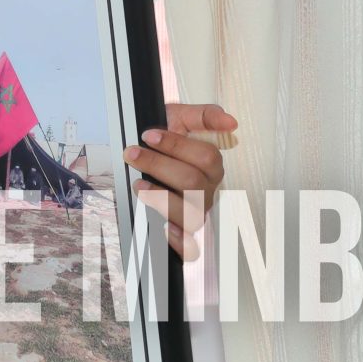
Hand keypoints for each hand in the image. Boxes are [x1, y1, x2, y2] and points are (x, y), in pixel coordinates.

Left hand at [125, 102, 237, 258]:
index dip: (176, 146)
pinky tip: (164, 230)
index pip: (204, 157)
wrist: (147, 149)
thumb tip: (230, 121)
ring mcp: (195, 211)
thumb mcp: (182, 117)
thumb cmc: (166, 136)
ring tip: (138, 184)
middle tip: (132, 153)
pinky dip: (178, 242)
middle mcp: (207, 190)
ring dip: (161, 199)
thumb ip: (205, 115)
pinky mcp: (181, 229)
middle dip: (158, 166)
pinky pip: (188, 245)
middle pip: (192, 183)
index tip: (148, 134)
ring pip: (189, 213)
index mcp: (212, 165)